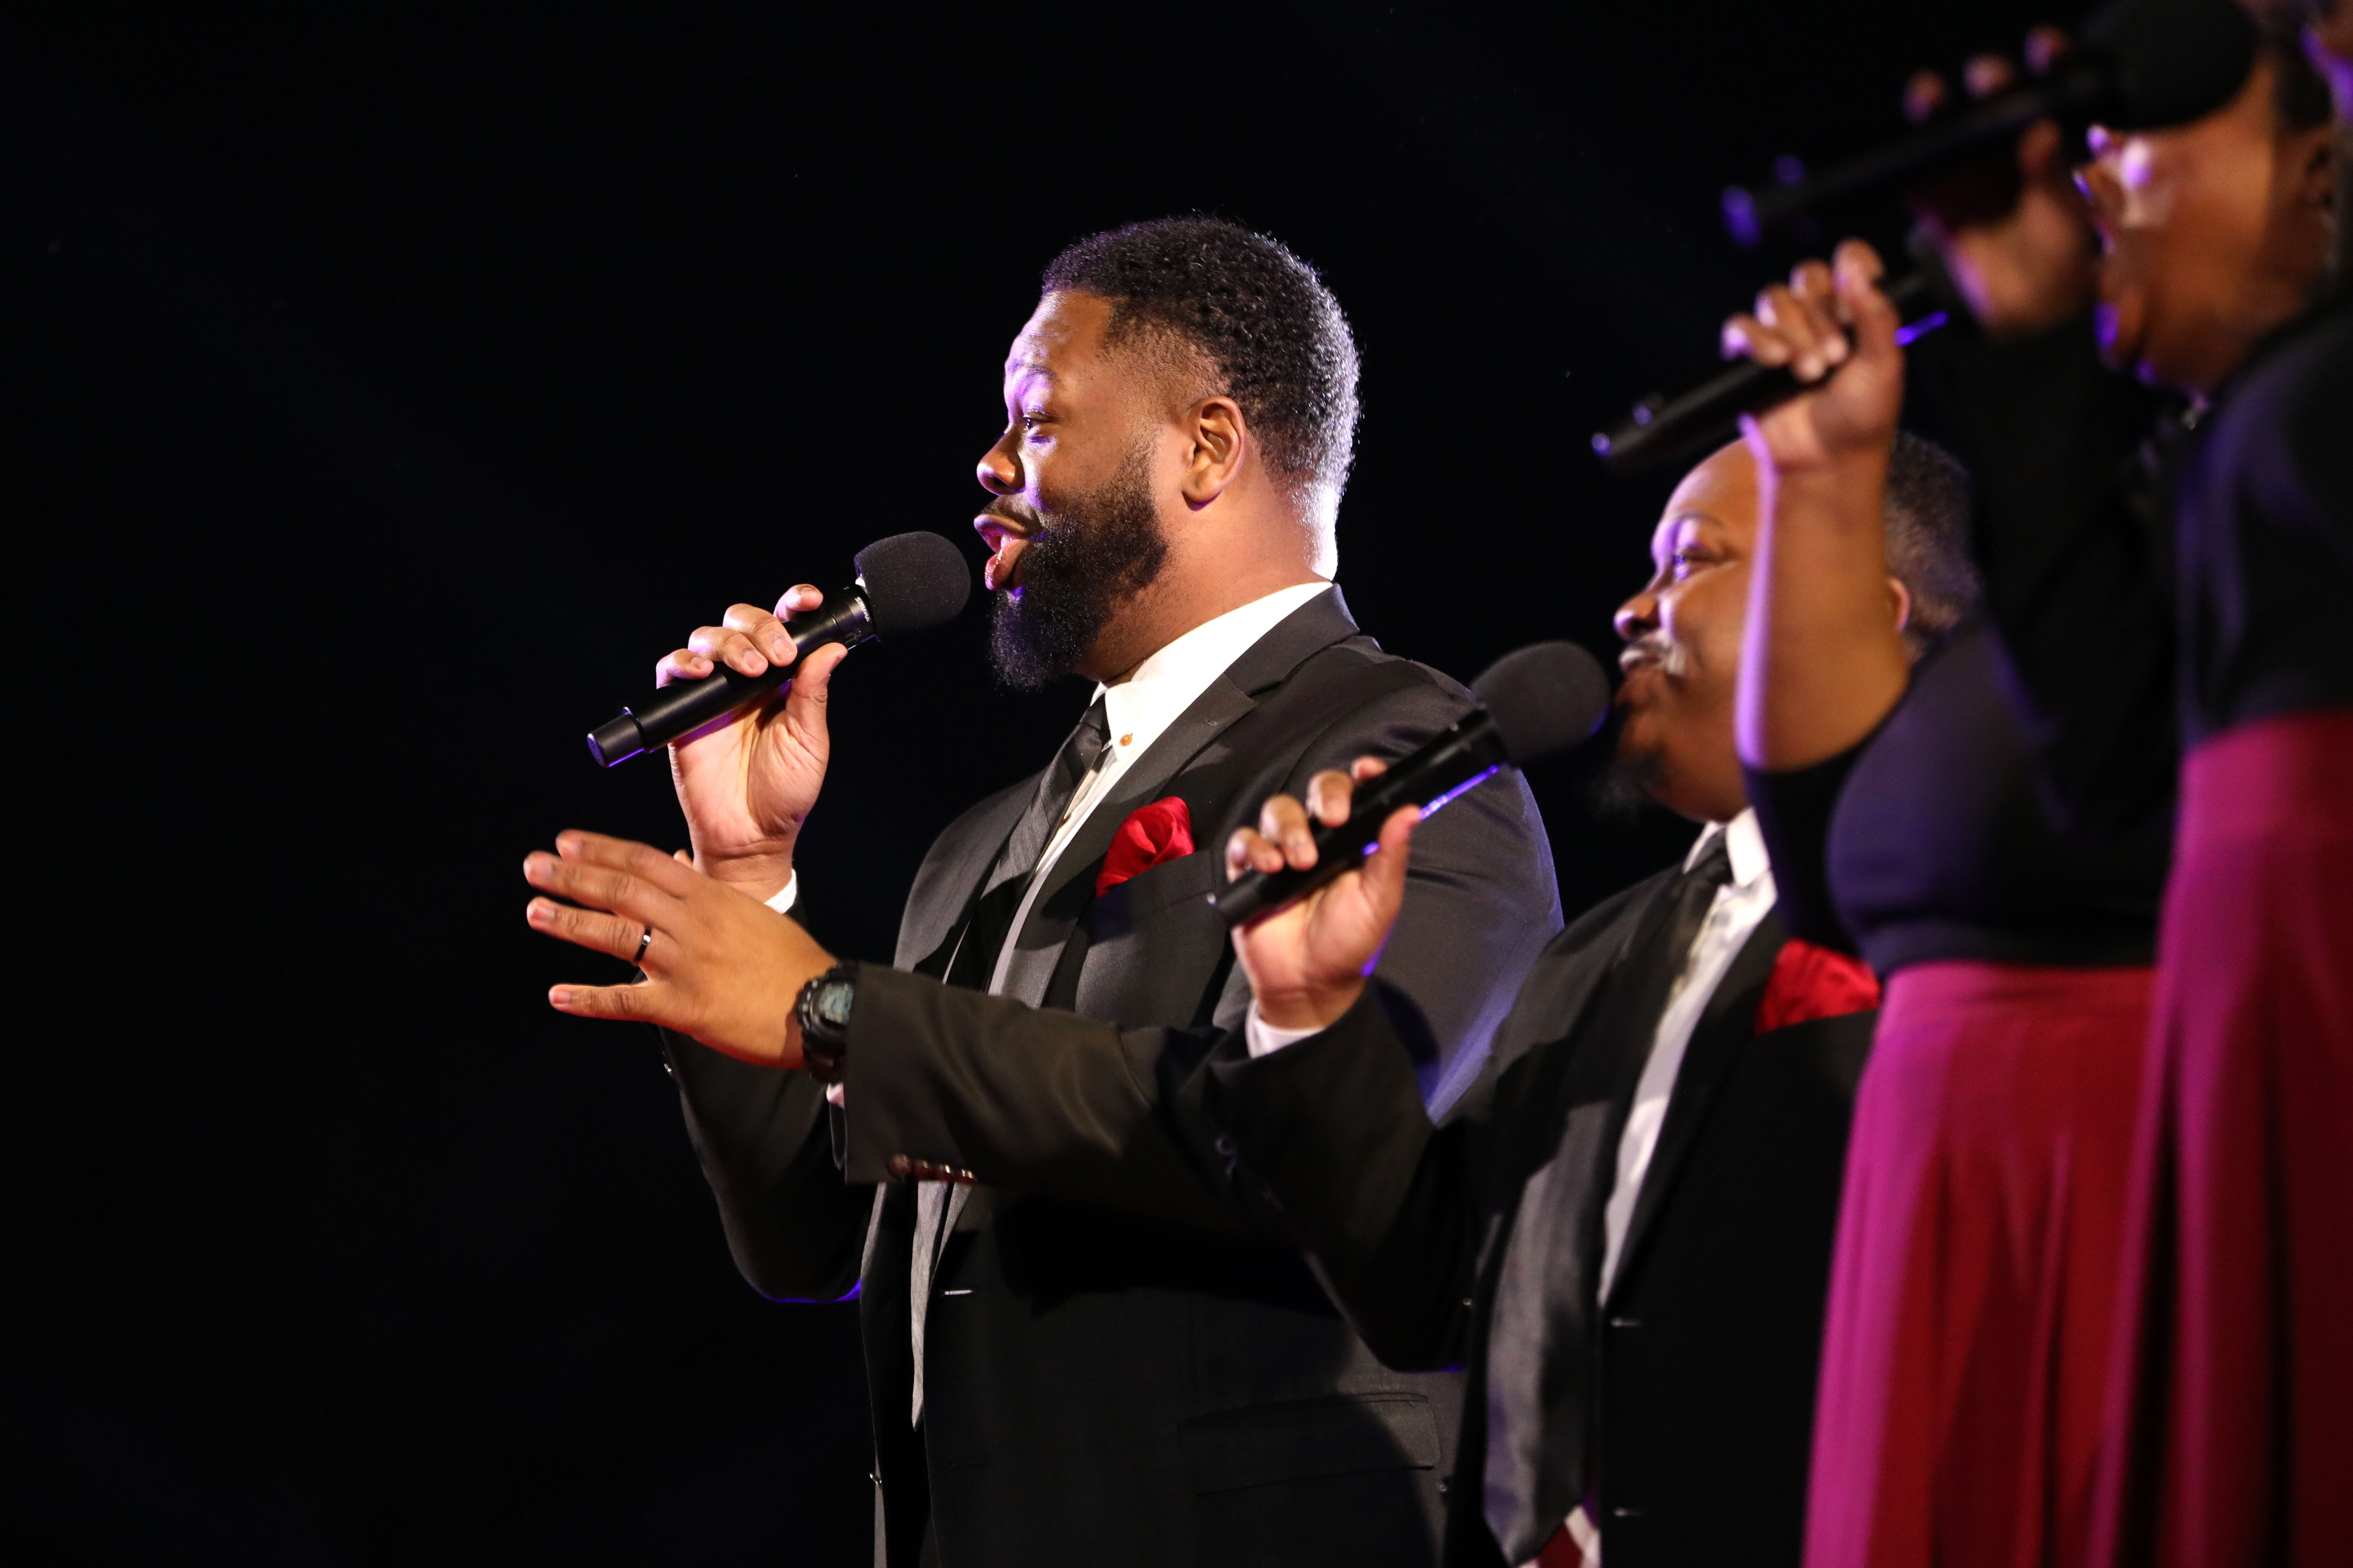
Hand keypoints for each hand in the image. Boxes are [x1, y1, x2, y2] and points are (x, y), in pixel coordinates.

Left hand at [524, 830, 835, 1065]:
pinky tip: (558, 995)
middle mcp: (694, 924)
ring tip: (534, 910)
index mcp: (711, 896)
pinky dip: (589, 998)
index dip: (601, 849)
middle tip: (534, 866)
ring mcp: (686, 964)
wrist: (820, 1004)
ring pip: (617, 936)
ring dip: (570, 922)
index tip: (566, 841)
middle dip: (573, 876)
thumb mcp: (751, 913)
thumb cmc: (790, 961)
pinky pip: (627, 1000)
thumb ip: (707, 890)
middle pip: (623, 890)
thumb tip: (673, 863)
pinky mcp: (685, 1007)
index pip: (645, 861)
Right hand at [655, 585, 849, 897]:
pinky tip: (701, 672)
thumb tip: (832, 648)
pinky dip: (683, 663)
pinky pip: (672, 671)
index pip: (785, 627)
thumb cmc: (785, 793)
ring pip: (708, 638)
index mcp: (784, 679)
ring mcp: (713, 691)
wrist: (751, 836)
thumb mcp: (809, 742)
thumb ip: (814, 694)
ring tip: (748, 670)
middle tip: (776, 656)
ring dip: (728, 644)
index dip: (793, 605)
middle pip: (743, 622)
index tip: (806, 600)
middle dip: (759, 626)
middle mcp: (747, 678)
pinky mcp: (682, 710)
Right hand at [1224, 758, 1417, 1032]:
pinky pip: (1244, 840)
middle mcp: (1319, 838)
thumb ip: (1391, 854)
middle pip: (1316, 789)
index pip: (1356, 792)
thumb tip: (1413, 810)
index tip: (1368, 772)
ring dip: (1290, 828)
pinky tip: (1271, 868)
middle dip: (1324, 796)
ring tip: (1300, 862)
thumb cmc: (1349, 942)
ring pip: (1278, 809)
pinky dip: (1255, 847)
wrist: (1309, 983)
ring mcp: (1282, 850)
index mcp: (1354, 839)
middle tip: (1333, 819)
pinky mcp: (1251, 869)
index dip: (1361, 775)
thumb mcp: (1379, 899)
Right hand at [1723, 241, 1904, 478]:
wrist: (1827, 460)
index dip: (1852, 265)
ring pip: (1774, 299)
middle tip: (1836, 357)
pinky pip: (1740, 327)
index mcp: (1857, 308)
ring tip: (1810, 372)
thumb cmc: (1863, 416)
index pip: (1850, 260)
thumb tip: (1854, 268)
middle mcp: (1819, 314)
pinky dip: (1757, 340)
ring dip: (1794, 332)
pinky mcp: (1749, 356)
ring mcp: (1782, 333)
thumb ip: (1875, 313)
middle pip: (1807, 277)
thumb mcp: (1885, 363)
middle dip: (1821, 315)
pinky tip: (1775, 362)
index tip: (1857, 293)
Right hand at [1903, 34, 2096, 334]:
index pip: (2052, 94)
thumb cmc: (2068, 264)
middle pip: (1997, 103)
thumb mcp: (2070, 220)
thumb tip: (2040, 133)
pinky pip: (1915, 181)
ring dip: (1939, 109)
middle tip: (1986, 80)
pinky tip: (1900, 154)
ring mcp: (1974, 176)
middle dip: (1990, 83)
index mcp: (2057, 147)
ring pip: (1952, 132)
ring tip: (1929, 97)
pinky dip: (1902, 167)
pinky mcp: (1939, 205)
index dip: (2048, 65)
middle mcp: (2013, 152)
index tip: (2042, 50)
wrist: (2031, 315)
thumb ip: (2055, 178)